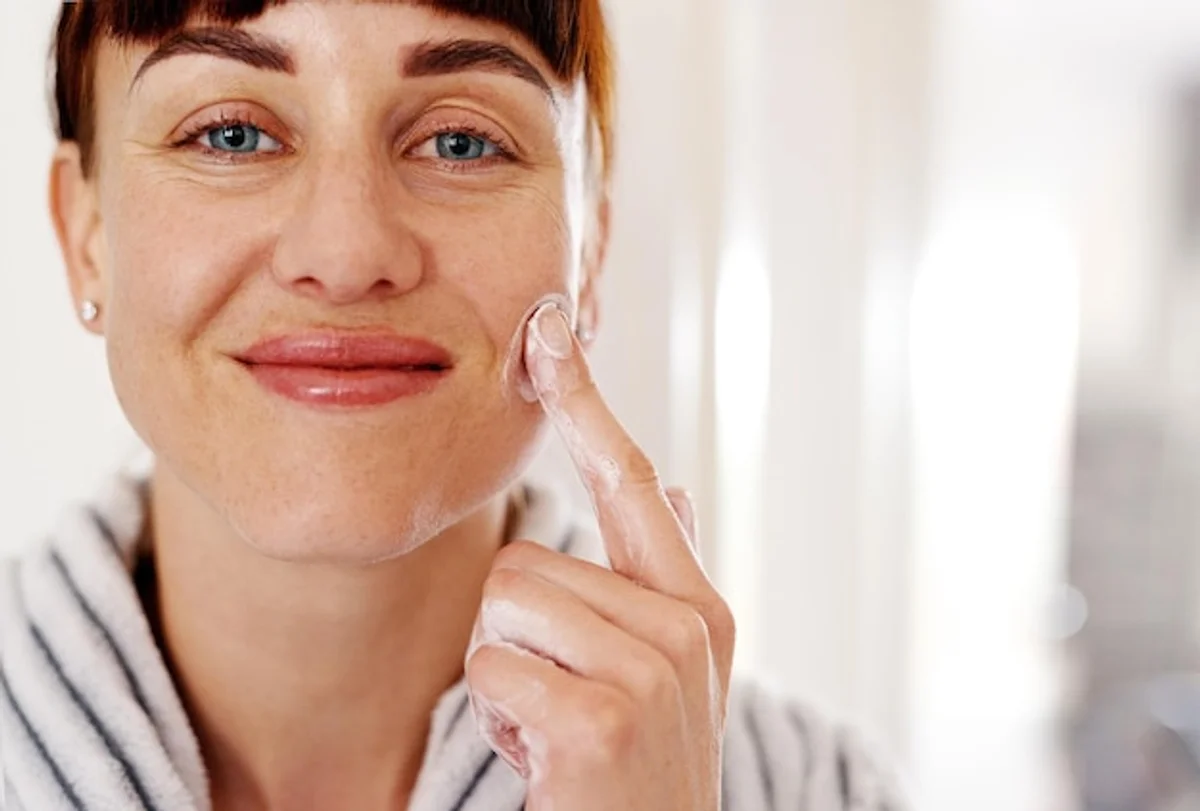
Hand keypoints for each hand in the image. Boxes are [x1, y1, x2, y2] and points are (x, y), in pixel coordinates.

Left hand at [464, 302, 735, 810]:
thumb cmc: (635, 774)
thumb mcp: (666, 674)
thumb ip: (662, 575)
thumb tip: (666, 483)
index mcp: (694, 607)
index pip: (629, 481)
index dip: (584, 403)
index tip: (547, 328)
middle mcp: (685, 627)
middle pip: (523, 561)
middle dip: (516, 637)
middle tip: (561, 706)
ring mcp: (652, 670)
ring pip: (502, 606)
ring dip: (505, 677)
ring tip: (554, 731)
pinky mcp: (604, 718)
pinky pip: (491, 668)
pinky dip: (499, 719)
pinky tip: (545, 761)